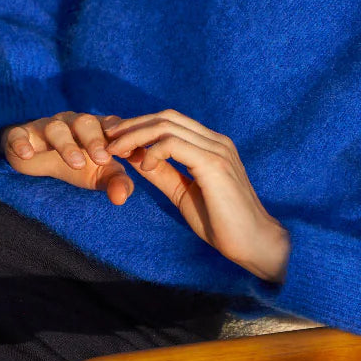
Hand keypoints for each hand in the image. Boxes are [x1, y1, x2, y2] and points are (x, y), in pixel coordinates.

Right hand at [0, 112, 134, 205]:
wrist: (37, 156)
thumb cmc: (77, 163)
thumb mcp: (99, 175)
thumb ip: (117, 182)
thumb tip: (122, 198)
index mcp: (96, 128)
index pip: (111, 125)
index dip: (120, 136)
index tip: (128, 153)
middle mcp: (72, 122)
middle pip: (85, 122)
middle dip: (95, 140)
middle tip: (103, 160)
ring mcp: (46, 126)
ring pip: (55, 128)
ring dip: (66, 144)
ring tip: (76, 163)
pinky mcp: (21, 134)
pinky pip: (19, 134)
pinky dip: (22, 142)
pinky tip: (27, 154)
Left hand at [104, 109, 289, 281]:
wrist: (253, 243)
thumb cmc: (222, 223)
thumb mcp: (183, 193)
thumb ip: (163, 173)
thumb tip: (136, 158)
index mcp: (211, 145)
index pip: (171, 121)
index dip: (140, 126)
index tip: (115, 140)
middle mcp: (216, 141)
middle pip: (166, 117)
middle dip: (132, 125)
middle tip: (107, 138)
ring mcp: (217, 150)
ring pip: (167, 126)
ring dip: (136, 135)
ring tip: (116, 151)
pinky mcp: (214, 164)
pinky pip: (175, 145)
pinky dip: (153, 151)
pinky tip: (144, 166)